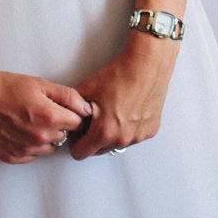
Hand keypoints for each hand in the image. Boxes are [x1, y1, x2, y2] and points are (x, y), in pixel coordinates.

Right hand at [0, 64, 91, 163]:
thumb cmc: (5, 87)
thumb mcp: (41, 84)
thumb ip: (68, 96)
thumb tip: (86, 108)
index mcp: (50, 118)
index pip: (79, 123)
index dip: (74, 114)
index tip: (66, 109)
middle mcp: (39, 138)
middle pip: (64, 136)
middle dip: (60, 125)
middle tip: (44, 111)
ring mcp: (25, 150)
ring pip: (49, 148)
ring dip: (46, 137)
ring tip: (30, 120)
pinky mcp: (11, 157)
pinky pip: (32, 155)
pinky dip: (30, 145)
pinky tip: (20, 130)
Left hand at [68, 33, 177, 159]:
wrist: (147, 63)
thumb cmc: (121, 73)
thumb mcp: (87, 89)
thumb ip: (72, 107)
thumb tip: (65, 115)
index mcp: (104, 131)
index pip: (80, 153)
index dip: (75, 141)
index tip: (79, 131)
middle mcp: (123, 138)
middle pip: (98, 150)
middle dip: (93, 138)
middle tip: (95, 118)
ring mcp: (138, 136)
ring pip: (117, 144)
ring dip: (112, 133)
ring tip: (114, 110)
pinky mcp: (151, 129)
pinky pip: (134, 136)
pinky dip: (129, 127)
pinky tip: (128, 110)